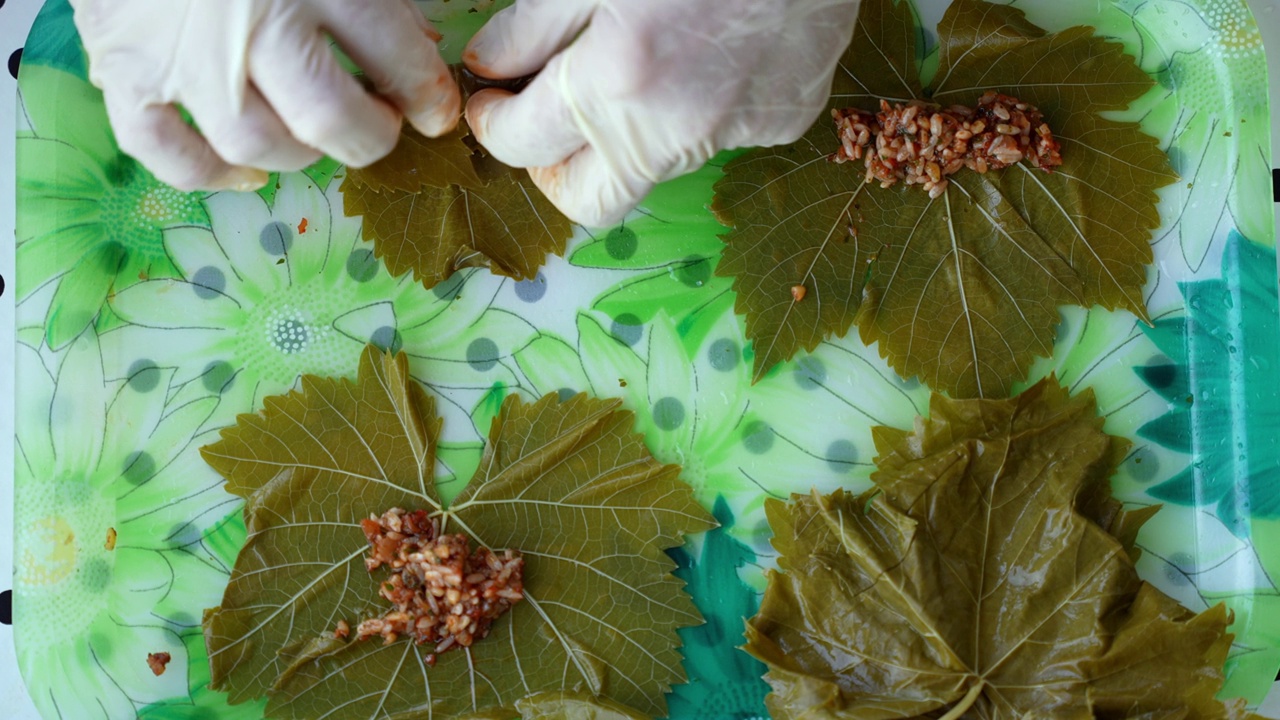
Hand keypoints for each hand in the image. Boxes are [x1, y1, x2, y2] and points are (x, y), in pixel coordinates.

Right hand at [69, 0, 460, 190]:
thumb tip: (420, 43)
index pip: (394, 55)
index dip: (426, 94)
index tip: (436, 110)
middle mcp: (251, 24)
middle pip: (327, 118)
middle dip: (369, 136)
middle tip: (377, 127)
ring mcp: (185, 56)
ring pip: (255, 144)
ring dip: (299, 153)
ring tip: (312, 135)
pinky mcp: (126, 71)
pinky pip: (168, 152)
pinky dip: (210, 173)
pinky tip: (248, 171)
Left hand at [463, 0, 861, 226]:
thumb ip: (534, 25)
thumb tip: (491, 65)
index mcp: (616, 83)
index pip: (524, 146)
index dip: (494, 126)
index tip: (493, 103)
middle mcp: (676, 129)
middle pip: (590, 201)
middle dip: (556, 171)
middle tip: (548, 120)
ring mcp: (738, 131)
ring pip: (658, 163)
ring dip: (630, 129)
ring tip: (641, 56)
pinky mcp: (785, 118)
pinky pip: (722, 132)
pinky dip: (699, 103)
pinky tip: (712, 45)